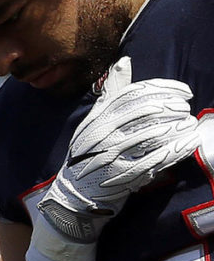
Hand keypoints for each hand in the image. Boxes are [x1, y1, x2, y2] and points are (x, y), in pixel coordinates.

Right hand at [31, 57, 200, 260]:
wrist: (71, 199)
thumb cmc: (88, 156)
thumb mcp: (94, 122)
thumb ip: (112, 94)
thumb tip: (124, 61)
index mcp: (96, 120)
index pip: (134, 95)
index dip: (163, 90)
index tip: (184, 92)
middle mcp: (101, 136)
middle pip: (145, 113)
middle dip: (172, 109)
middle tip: (186, 110)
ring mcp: (110, 157)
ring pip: (151, 136)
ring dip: (176, 129)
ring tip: (190, 125)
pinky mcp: (121, 177)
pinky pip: (153, 160)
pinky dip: (174, 152)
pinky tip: (188, 144)